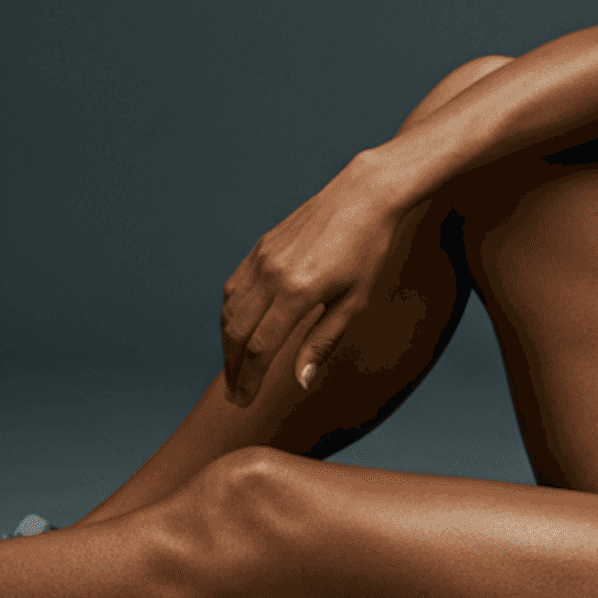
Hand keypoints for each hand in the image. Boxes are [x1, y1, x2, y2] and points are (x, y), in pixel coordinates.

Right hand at [220, 151, 410, 405]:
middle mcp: (272, 275)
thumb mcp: (356, 301)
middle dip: (232, 369)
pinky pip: (235, 288)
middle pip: (236, 334)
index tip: (246, 402)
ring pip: (230, 311)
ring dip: (228, 344)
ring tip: (236, 368)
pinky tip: (239, 330)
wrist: (363, 195)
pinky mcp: (260, 247)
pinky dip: (231, 314)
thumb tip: (301, 381)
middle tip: (236, 395)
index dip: (250, 381)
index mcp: (299, 293)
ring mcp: (262, 259)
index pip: (261, 349)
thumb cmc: (369, 250)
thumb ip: (324, 342)